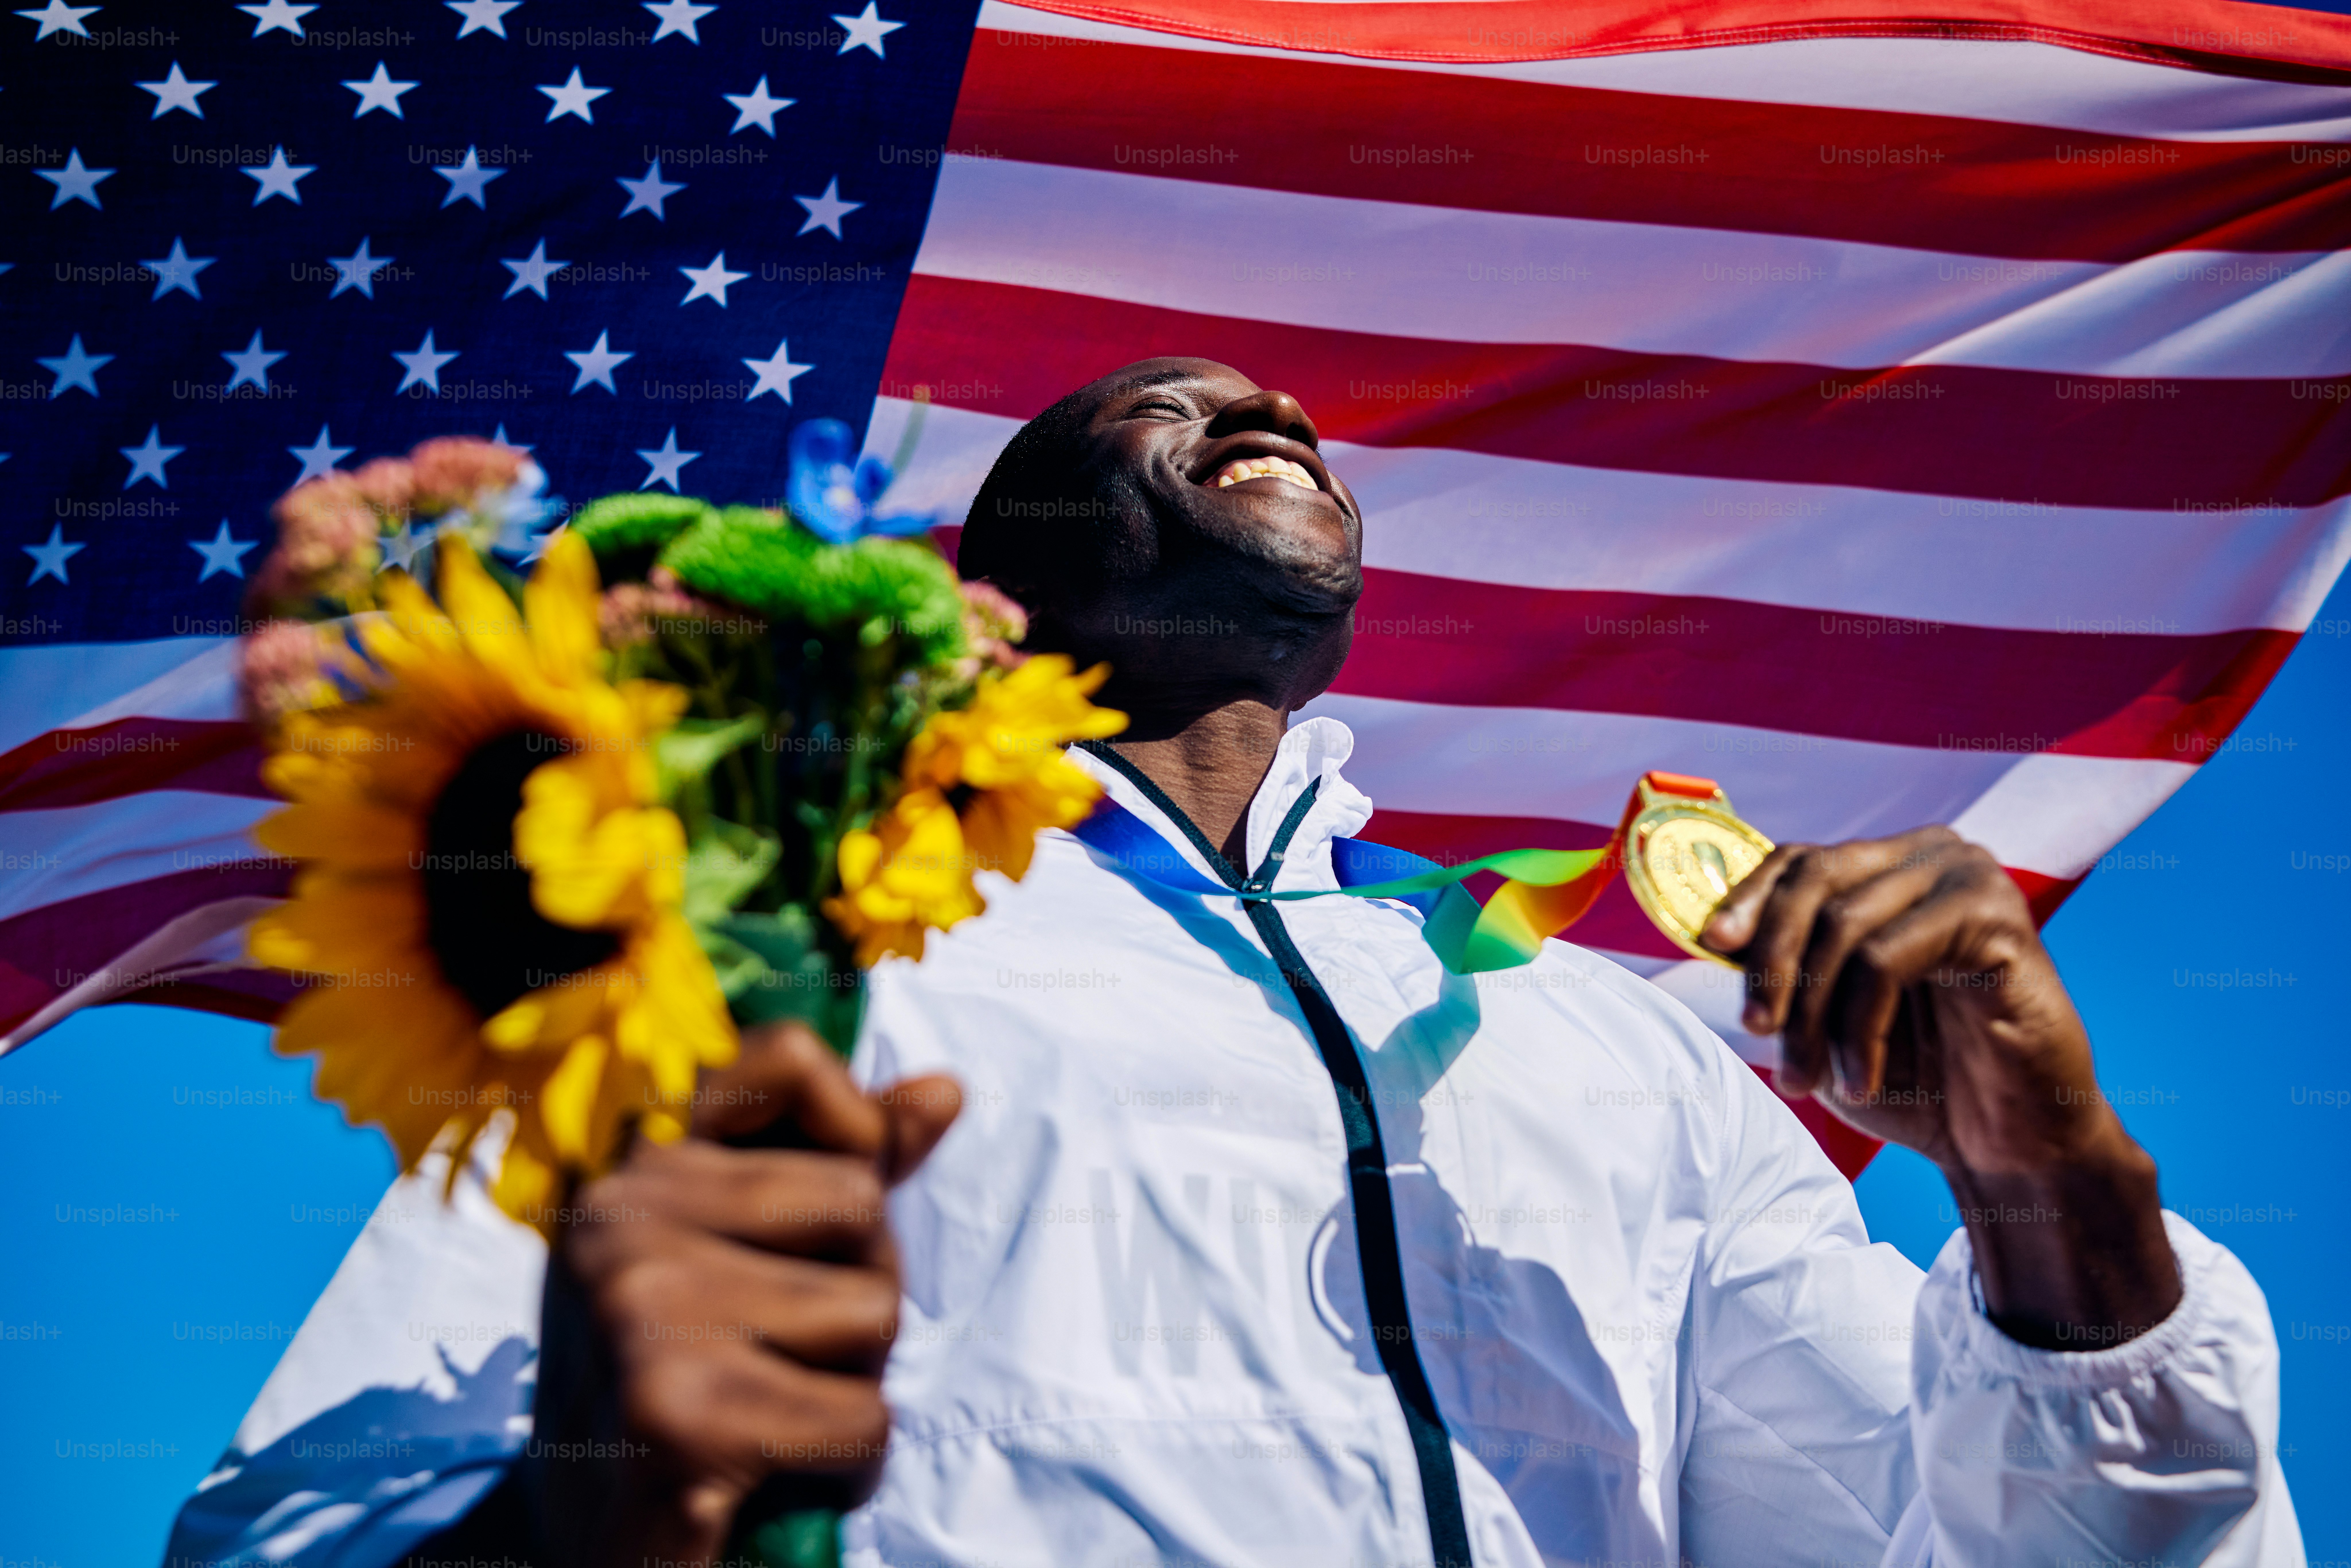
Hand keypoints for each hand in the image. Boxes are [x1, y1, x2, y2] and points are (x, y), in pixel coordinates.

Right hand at [528, 1020, 960, 1566]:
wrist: (582, 1551)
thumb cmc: (684, 1390)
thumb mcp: (749, 1259)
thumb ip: (844, 1163)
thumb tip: (947, 1090)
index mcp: (628, 1162)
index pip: (783, 1060)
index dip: (854, 1122)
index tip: (841, 1206)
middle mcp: (616, 1217)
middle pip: (859, 1201)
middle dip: (860, 1289)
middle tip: (781, 1356)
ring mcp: (638, 1310)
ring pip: (873, 1312)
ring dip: (854, 1382)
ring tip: (773, 1414)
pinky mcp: (674, 1413)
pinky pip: (863, 1418)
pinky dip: (848, 1464)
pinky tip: (775, 1478)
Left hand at [1700, 826, 2178, 1346]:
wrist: (2006, 1141)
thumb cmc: (1916, 1076)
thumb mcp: (1828, 1015)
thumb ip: (1786, 967)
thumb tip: (1714, 937)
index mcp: (1891, 865)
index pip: (1799, 861)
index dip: (1748, 900)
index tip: (1712, 945)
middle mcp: (1932, 853)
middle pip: (1815, 883)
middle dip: (1773, 963)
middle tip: (1758, 1031)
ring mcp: (1969, 879)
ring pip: (1844, 926)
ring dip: (1812, 1015)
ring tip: (1805, 1080)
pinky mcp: (1997, 920)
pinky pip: (1888, 960)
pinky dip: (1860, 1027)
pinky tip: (1861, 1081)